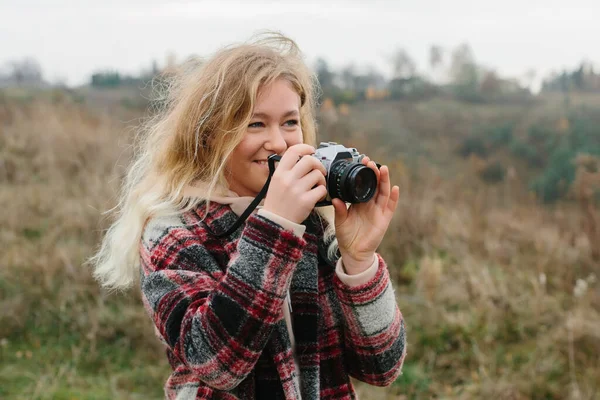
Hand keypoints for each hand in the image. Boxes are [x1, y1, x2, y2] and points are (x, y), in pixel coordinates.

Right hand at [263, 144, 327, 223]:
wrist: (276, 223)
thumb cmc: (277, 202)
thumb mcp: (275, 182)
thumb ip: (287, 170)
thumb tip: (303, 158)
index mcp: (279, 173)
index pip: (292, 151)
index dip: (304, 147)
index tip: (311, 150)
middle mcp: (287, 179)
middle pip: (309, 160)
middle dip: (318, 164)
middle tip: (319, 171)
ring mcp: (297, 190)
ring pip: (318, 175)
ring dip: (321, 180)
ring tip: (317, 186)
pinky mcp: (306, 201)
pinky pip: (322, 189)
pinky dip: (322, 192)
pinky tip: (318, 196)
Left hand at [331, 157, 399, 274]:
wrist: (353, 252)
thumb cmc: (346, 235)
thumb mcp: (340, 221)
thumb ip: (340, 209)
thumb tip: (335, 198)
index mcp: (359, 202)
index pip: (364, 184)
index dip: (364, 173)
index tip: (362, 162)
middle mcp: (370, 204)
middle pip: (375, 185)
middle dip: (374, 173)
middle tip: (370, 162)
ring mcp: (379, 211)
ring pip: (384, 193)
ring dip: (384, 181)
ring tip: (383, 169)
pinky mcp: (384, 220)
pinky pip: (391, 207)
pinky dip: (395, 198)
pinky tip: (395, 188)